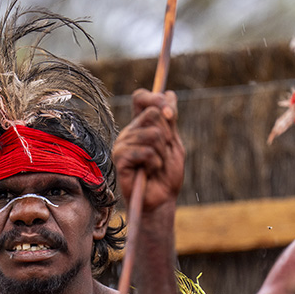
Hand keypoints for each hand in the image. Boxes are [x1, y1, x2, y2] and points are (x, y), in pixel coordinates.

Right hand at [112, 89, 184, 212]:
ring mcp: (122, 144)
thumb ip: (171, 120)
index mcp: (140, 125)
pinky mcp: (120, 158)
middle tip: (164, 152)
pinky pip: (147, 152)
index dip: (155, 99)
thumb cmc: (167, 174)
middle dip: (167, 135)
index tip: (170, 114)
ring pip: (153, 134)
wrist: (161, 199)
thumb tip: (170, 93)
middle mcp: (129, 131)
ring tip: (156, 165)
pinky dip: (155, 163)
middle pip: (152, 114)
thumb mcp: (174, 143)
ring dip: (162, 153)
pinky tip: (150, 171)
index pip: (141, 97)